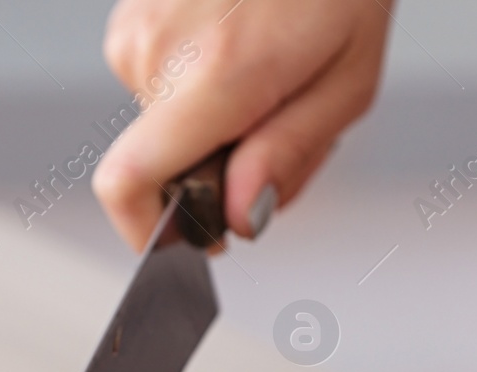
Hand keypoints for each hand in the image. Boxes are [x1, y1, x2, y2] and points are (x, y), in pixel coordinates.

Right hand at [93, 0, 390, 249]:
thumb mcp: (346, 81)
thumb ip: (289, 158)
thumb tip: (241, 221)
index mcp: (215, 73)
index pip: (129, 181)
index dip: (147, 233)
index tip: (185, 244)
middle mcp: (159, 51)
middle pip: (164, 163)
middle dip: (218, 167)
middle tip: (277, 123)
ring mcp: (136, 28)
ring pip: (163, 125)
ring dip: (214, 123)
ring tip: (267, 72)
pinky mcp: (131, 16)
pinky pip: (157, 84)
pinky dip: (199, 87)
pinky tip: (241, 46)